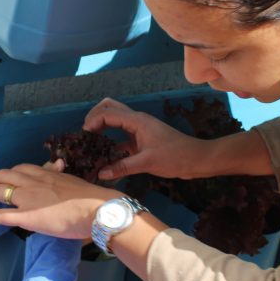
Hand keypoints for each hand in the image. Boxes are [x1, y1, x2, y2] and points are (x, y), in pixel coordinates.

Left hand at [0, 164, 120, 238]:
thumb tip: (58, 165)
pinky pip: (1, 216)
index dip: (10, 172)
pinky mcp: (26, 216)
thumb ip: (60, 175)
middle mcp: (33, 182)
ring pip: (0, 192)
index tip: (5, 175)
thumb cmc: (90, 199)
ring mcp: (28, 199)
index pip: (22, 169)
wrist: (95, 210)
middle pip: (6, 176)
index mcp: (46, 174)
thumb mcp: (72, 180)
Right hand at [83, 97, 203, 179]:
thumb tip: (101, 173)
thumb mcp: (147, 163)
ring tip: (91, 142)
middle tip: (85, 134)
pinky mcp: (141, 139)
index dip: (92, 121)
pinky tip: (105, 155)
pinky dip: (111, 140)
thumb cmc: (175, 157)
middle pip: (109, 107)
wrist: (196, 159)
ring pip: (115, 119)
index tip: (84, 136)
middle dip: (94, 117)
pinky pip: (121, 134)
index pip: (108, 113)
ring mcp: (139, 128)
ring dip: (102, 126)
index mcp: (137, 121)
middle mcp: (136, 120)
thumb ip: (123, 167)